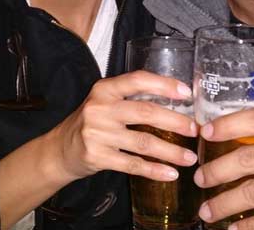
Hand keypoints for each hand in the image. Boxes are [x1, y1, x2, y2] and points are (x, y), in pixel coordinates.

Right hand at [48, 70, 197, 182]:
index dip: (164, 85)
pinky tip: (170, 173)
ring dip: (171, 151)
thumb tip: (176, 99)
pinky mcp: (97, 157)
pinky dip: (155, 170)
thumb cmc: (92, 122)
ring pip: (143, 142)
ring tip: (190, 157)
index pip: (138, 80)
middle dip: (175, 121)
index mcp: (105, 89)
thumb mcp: (106, 101)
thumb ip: (132, 97)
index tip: (187, 93)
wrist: (59, 150)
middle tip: (194, 129)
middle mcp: (100, 108)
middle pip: (145, 112)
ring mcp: (98, 133)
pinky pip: (133, 164)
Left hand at [194, 107, 253, 229]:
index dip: (226, 125)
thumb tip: (228, 131)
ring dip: (223, 203)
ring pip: (253, 192)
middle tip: (199, 177)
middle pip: (248, 158)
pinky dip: (247, 225)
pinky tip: (234, 227)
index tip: (204, 134)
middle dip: (216, 171)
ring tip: (207, 209)